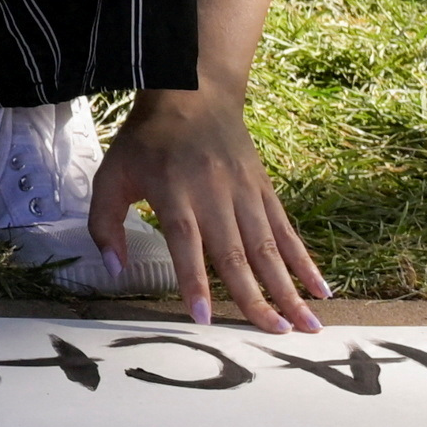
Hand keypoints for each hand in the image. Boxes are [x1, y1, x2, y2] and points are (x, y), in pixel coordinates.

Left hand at [101, 88, 327, 332]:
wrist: (192, 91)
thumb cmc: (146, 140)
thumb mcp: (111, 174)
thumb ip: (105, 224)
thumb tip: (115, 270)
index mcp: (174, 191)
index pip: (186, 242)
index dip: (195, 280)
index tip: (203, 318)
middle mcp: (214, 193)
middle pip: (236, 252)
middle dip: (256, 298)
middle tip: (275, 336)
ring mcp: (244, 191)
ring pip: (269, 246)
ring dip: (289, 288)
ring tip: (308, 325)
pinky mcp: (265, 189)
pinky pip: (286, 230)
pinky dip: (304, 260)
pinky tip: (321, 288)